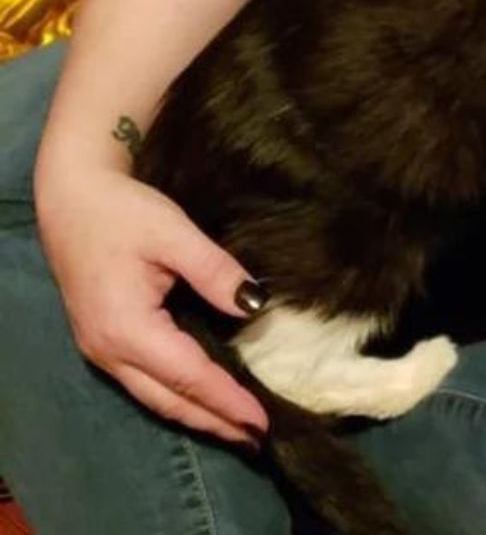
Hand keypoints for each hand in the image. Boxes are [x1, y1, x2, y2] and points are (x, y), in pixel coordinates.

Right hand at [36, 165, 268, 441]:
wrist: (73, 197)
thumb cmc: (123, 212)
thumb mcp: (174, 234)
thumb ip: (215, 272)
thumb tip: (254, 305)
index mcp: (127, 328)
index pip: (189, 376)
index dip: (226, 400)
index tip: (262, 420)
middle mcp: (109, 351)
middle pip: (169, 400)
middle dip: (214, 421)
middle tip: (258, 437)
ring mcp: (101, 350)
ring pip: (155, 396)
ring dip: (196, 414)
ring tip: (235, 426)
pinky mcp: (103, 340)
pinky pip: (144, 381)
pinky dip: (177, 395)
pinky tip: (200, 395)